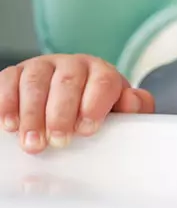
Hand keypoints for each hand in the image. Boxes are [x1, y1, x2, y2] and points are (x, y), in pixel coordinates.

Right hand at [0, 54, 153, 153]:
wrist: (69, 100)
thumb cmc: (94, 111)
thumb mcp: (118, 111)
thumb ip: (134, 108)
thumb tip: (132, 101)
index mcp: (101, 71)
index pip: (103, 81)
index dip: (95, 105)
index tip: (87, 129)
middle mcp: (72, 64)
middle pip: (68, 81)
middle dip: (61, 113)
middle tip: (58, 141)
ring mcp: (42, 67)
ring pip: (36, 82)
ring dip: (33, 115)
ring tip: (33, 143)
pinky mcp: (15, 74)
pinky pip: (8, 81)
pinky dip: (7, 103)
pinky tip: (9, 125)